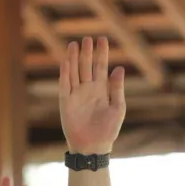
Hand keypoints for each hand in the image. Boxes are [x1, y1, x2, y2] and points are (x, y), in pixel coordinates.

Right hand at [59, 36, 125, 154]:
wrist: (93, 147)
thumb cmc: (108, 130)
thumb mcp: (117, 108)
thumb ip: (117, 88)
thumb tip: (119, 68)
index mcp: (101, 90)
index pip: (101, 67)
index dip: (102, 53)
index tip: (102, 39)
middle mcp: (88, 89)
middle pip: (86, 66)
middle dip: (87, 52)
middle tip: (88, 38)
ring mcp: (76, 94)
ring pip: (74, 72)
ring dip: (74, 58)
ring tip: (75, 44)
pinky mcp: (66, 102)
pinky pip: (65, 84)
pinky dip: (65, 73)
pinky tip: (66, 61)